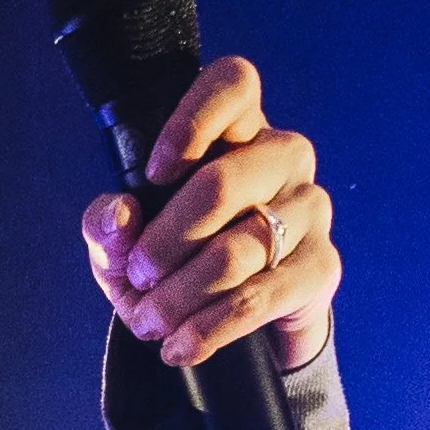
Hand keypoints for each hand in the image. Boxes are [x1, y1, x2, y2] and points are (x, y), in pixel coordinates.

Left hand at [80, 55, 339, 376]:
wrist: (245, 325)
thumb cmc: (180, 261)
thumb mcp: (128, 244)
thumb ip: (108, 225)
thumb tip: (118, 216)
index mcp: (238, 128)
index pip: (233, 83)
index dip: (191, 121)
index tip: (153, 174)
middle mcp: (283, 156)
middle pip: (222, 183)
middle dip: (165, 242)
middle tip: (137, 278)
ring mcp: (310, 208)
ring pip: (238, 248)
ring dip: (181, 295)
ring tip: (148, 322)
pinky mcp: (321, 266)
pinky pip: (260, 296)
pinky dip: (211, 327)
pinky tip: (181, 346)